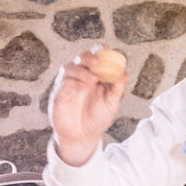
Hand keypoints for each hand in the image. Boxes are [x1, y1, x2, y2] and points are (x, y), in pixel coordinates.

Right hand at [48, 51, 125, 167]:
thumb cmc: (97, 118)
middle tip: (98, 64)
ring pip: (71, 66)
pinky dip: (72, 80)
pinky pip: (62, 80)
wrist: (82, 136)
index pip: (98, 57)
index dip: (101, 51)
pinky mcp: (60, 92)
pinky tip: (81, 87)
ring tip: (92, 81)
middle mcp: (83, 76)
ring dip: (81, 70)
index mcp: (96, 75)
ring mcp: (70, 82)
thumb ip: (117, 89)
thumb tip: (125, 74)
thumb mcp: (111, 104)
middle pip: (83, 57)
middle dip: (90, 57)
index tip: (107, 50)